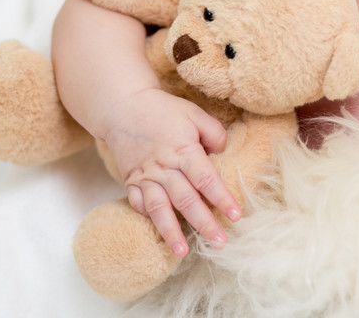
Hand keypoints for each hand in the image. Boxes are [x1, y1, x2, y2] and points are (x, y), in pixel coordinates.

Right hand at [100, 87, 241, 256]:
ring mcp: (145, 176)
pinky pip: (138, 204)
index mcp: (184, 151)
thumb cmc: (164, 110)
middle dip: (203, 223)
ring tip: (183, 251)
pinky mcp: (130, 181)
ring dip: (171, 231)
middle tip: (219, 242)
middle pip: (186, 200)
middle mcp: (164, 168)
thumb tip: (223, 154)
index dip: (222, 198)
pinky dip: (148, 219)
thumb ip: (214, 134)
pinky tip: (158, 234)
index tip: (236, 216)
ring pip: (160, 208)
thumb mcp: (195, 114)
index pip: (206, 179)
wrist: (123, 107)